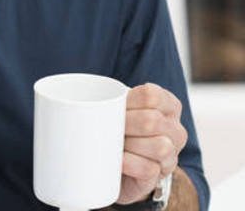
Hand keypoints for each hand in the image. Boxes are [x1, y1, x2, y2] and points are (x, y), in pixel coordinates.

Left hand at [116, 83, 187, 204]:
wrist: (118, 162)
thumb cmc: (119, 126)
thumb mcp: (119, 107)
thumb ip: (115, 100)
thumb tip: (95, 104)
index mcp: (168, 106)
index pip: (152, 96)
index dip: (128, 101)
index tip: (114, 106)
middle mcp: (175, 130)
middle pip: (152, 121)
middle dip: (125, 123)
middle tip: (109, 126)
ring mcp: (171, 155)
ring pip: (159, 147)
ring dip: (130, 144)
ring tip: (115, 143)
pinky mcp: (159, 176)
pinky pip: (149, 169)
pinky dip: (130, 164)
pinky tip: (118, 160)